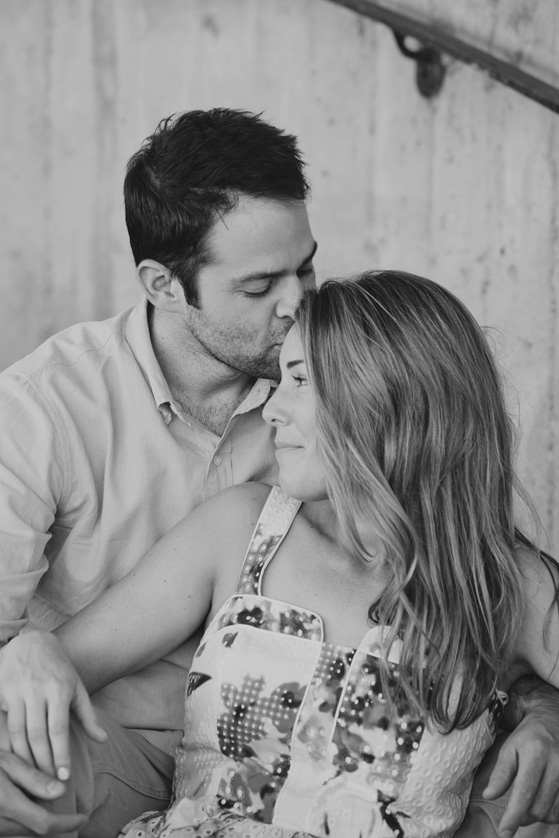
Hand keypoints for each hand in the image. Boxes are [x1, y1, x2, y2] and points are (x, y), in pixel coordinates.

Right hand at [0, 631, 106, 780]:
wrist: (31, 642)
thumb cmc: (58, 669)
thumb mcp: (77, 687)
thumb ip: (88, 715)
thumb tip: (102, 740)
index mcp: (58, 688)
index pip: (58, 729)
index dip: (60, 755)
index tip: (64, 776)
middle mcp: (36, 690)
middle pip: (36, 735)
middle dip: (42, 762)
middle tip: (47, 785)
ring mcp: (16, 690)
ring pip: (17, 732)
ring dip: (24, 758)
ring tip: (33, 777)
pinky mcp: (1, 692)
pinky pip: (4, 725)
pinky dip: (9, 745)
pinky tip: (16, 760)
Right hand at [0, 747, 86, 835]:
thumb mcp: (8, 764)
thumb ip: (34, 779)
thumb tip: (61, 790)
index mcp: (7, 805)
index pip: (44, 823)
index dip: (66, 823)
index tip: (83, 817)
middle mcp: (1, 824)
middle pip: (36, 832)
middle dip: (57, 824)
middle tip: (73, 814)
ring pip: (26, 832)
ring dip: (42, 824)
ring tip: (54, 809)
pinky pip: (15, 829)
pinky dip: (28, 822)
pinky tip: (34, 807)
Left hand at [482, 676, 558, 835]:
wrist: (553, 722)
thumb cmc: (528, 737)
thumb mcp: (509, 748)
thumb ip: (501, 773)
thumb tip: (489, 795)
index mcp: (536, 753)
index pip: (523, 792)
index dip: (513, 816)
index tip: (504, 833)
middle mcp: (556, 763)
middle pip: (539, 807)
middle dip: (523, 816)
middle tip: (515, 813)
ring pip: (552, 813)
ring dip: (538, 816)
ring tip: (529, 805)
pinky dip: (552, 813)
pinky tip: (543, 803)